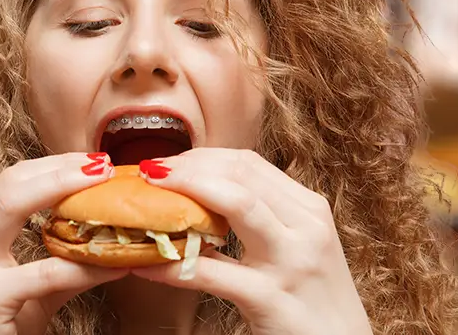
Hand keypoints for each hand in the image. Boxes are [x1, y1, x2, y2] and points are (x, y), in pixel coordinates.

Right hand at [0, 152, 127, 334]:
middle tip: (103, 165)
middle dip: (61, 168)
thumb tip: (107, 234)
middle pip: (11, 182)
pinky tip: (114, 264)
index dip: (54, 165)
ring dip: (64, 189)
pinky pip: (44, 272)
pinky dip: (84, 264)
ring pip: (13, 205)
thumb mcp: (20, 283)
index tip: (92, 162)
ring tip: (104, 187)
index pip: (11, 180)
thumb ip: (57, 256)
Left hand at [133, 149, 372, 334]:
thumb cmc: (312, 297)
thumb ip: (264, 217)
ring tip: (147, 193)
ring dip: (184, 191)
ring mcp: (290, 262)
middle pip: (240, 174)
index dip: (203, 157)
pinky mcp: (271, 299)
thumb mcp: (300, 245)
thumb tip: (205, 193)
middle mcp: (305, 227)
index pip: (249, 163)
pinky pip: (212, 273)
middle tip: (150, 172)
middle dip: (188, 167)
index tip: (170, 163)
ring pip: (236, 204)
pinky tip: (145, 263)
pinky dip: (173, 265)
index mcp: (309, 208)